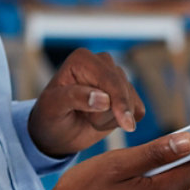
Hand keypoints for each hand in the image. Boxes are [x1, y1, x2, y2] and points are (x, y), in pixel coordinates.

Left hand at [29, 48, 144, 156]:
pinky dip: (123, 122)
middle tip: (85, 118)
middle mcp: (102, 62)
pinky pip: (138, 110)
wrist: (57, 131)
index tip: (125, 124)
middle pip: (124, 91)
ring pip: (132, 102)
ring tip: (89, 118)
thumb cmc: (51, 116)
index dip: (119, 102)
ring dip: (113, 119)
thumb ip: (74, 98)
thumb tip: (104, 98)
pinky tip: (102, 120)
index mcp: (82, 59)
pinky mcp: (126, 92)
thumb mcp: (53, 107)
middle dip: (110, 113)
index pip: (110, 79)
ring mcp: (116, 76)